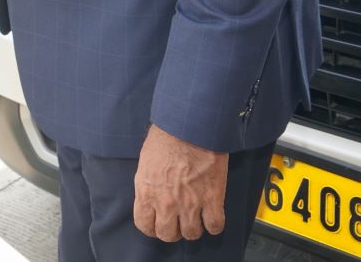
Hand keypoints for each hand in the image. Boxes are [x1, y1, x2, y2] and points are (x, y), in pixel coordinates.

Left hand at [133, 124, 228, 242]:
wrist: (189, 126)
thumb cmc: (166, 137)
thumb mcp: (146, 163)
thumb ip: (148, 185)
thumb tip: (152, 195)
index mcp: (146, 192)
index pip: (145, 226)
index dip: (152, 227)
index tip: (158, 223)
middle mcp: (166, 203)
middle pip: (168, 235)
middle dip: (172, 230)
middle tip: (177, 221)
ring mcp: (190, 203)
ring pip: (192, 234)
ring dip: (193, 227)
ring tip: (195, 217)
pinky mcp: (212, 199)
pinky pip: (215, 226)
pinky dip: (214, 224)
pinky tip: (211, 215)